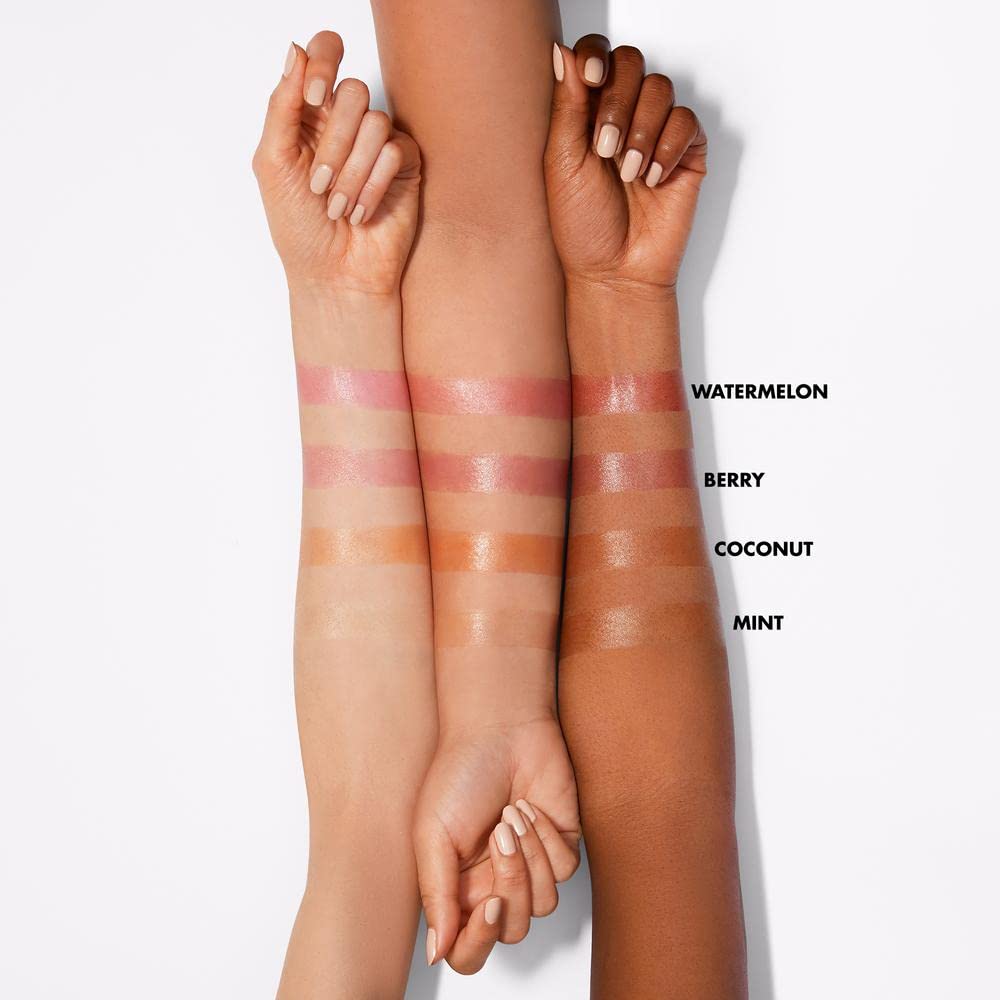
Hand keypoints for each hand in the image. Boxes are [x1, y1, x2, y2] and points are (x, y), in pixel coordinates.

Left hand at [253, 31, 420, 295]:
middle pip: (352, 91)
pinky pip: (395, 152)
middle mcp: (346, 124)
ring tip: (338, 208)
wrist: (335, 276)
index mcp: (310, 115)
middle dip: (333, 143)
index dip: (322, 64)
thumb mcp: (273, 163)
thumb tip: (295, 50)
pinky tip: (361, 213)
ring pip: (375, 122)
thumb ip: (282, 106)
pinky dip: (372, 186)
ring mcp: (378, 145)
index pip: (323, 55)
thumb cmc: (299, 229)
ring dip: (351, 172)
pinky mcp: (404, 168)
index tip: (312, 99)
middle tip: (319, 185)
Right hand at [414, 717, 580, 973]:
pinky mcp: (561, 845)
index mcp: (459, 888)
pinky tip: (529, 806)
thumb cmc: (459, 773)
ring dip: (529, 856)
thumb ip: (436, 894)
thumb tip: (436, 952)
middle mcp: (495, 883)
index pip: (468, 949)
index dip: (478, 941)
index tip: (486, 904)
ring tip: (511, 814)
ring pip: (542, 904)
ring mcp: (531, 866)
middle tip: (498, 837)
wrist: (501, 727)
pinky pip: (564, 870)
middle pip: (511, 929)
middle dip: (510, 884)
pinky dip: (547, 837)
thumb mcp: (432, 833)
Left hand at [545, 36, 706, 291]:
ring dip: (642, 131)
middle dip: (618, 102)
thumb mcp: (561, 163)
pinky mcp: (685, 154)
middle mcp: (621, 117)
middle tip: (606, 149)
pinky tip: (653, 179)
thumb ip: (567, 105)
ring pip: (661, 89)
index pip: (597, 57)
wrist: (614, 272)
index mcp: (586, 115)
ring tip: (629, 174)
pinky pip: (687, 122)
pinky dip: (669, 148)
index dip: (597, 56)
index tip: (591, 79)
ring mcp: (655, 134)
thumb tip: (563, 52)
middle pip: (631, 64)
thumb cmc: (582, 227)